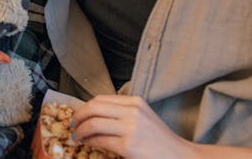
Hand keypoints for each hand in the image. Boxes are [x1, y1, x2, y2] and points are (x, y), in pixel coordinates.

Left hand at [72, 95, 194, 158]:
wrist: (179, 157)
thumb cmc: (160, 140)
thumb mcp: (143, 118)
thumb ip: (123, 112)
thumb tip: (95, 115)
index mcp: (135, 102)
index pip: (101, 98)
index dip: (85, 106)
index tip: (78, 113)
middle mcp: (132, 111)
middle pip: (94, 107)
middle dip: (78, 115)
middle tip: (72, 123)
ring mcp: (130, 128)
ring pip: (93, 123)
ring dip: (80, 130)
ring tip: (77, 135)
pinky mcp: (128, 145)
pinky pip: (100, 140)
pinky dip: (89, 141)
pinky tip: (87, 143)